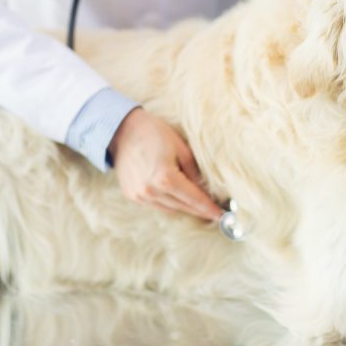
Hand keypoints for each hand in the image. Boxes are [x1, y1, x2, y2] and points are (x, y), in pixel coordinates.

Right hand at [108, 108, 222, 220]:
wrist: (123, 130)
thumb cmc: (155, 133)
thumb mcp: (181, 148)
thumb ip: (194, 172)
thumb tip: (204, 189)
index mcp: (165, 178)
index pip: (194, 199)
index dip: (209, 208)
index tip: (222, 215)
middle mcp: (151, 191)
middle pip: (182, 207)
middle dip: (199, 210)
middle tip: (213, 212)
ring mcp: (139, 195)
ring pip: (169, 209)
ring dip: (184, 208)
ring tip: (197, 206)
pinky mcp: (131, 195)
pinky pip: (156, 205)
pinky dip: (168, 203)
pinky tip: (176, 198)